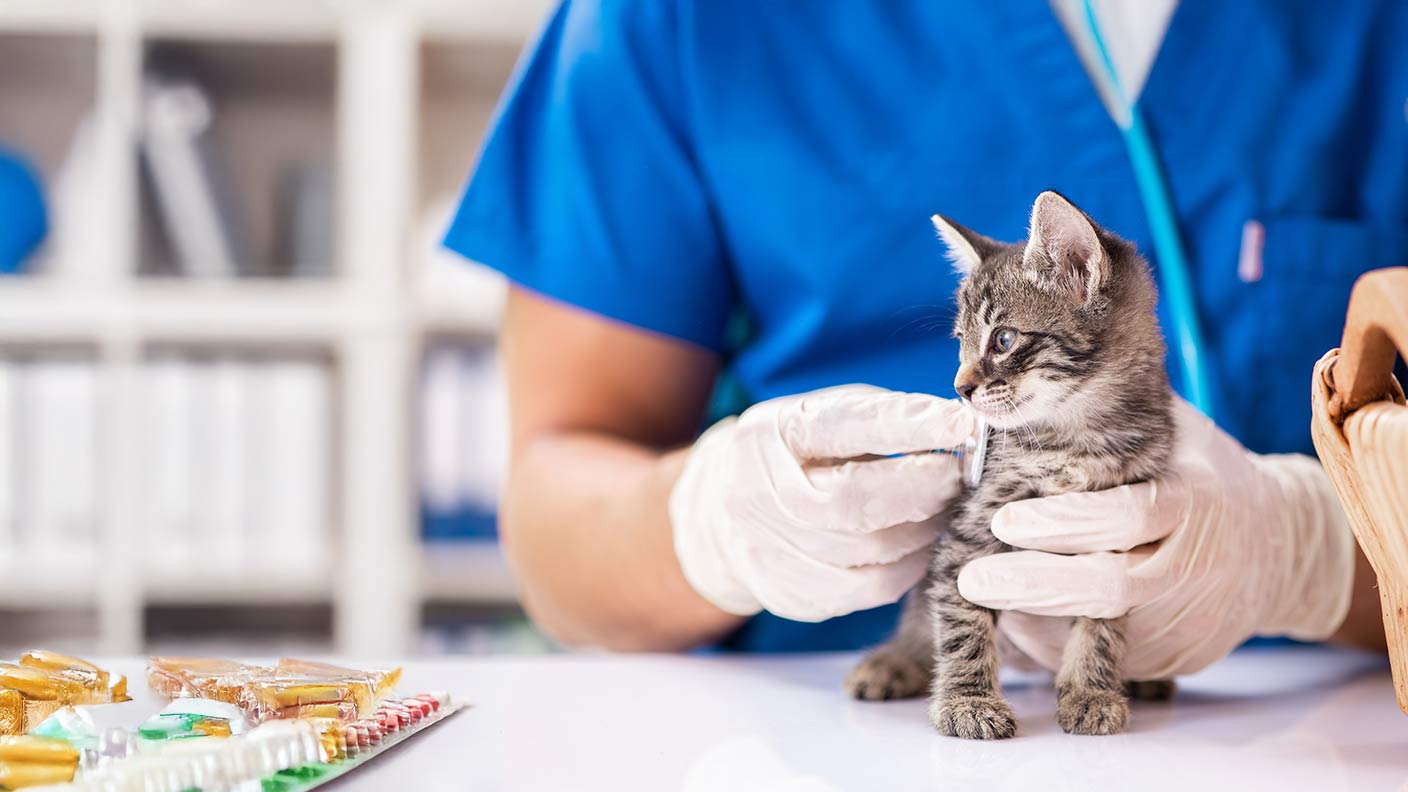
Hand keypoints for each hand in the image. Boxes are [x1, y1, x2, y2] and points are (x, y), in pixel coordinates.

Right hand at [669, 385, 974, 621]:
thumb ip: (883, 419)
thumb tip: (960, 430)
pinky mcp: (787, 593)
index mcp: (773, 434)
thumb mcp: (824, 417)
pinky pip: (866, 590)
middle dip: (923, 490)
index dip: (909, 426)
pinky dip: (907, 569)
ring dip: (924, 533)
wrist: (719, 512)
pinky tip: (919, 548)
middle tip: (961, 478)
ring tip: (946, 512)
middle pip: (853, 503)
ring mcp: (767, 549)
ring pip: (869, 554)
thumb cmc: (796, 455)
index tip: (962, 425)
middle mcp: (758, 492)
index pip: (845, 427)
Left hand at [958, 399, 1356, 678]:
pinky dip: (1059, 647)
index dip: (1063, 522)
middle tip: (972, 579)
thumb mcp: (1171, 431)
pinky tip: (1019, 624)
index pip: (1126, 515)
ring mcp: (1187, 617)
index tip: (1003, 520)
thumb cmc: (1200, 473)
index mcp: (1192, 499)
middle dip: (1035, 584)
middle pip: (1110, 585)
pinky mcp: (1176, 656)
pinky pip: (1108, 660)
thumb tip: (1033, 374)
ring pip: (1103, 632)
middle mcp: (1193, 564)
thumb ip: (1112, 410)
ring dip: (1037, 622)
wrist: (1278, 547)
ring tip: (984, 598)